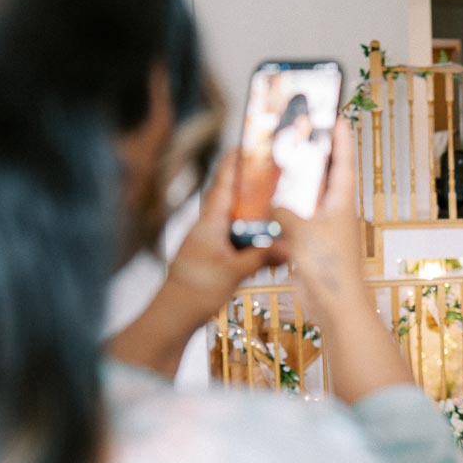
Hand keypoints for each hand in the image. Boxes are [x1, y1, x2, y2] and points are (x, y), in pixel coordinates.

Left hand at [108, 151, 280, 376]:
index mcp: (209, 222)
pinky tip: (265, 243)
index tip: (247, 146)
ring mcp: (207, 243)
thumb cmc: (196, 290)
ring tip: (276, 206)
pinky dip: (250, 236)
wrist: (172, 316)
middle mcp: (206, 227)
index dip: (234, 163)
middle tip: (273, 175)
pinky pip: (233, 239)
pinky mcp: (210, 259)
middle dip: (250, 186)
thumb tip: (290, 248)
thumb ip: (262, 257)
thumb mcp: (233, 272)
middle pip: (230, 199)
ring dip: (252, 213)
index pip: (223, 184)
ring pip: (233, 220)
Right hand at [272, 119, 412, 401]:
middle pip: (326, 177)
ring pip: (310, 199)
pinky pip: (298, 221)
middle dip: (317, 156)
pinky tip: (270, 205)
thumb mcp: (302, 231)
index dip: (341, 139)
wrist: (335, 306)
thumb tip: (274, 205)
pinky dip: (286, 212)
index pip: (343, 162)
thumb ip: (286, 212)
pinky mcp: (313, 247)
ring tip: (281, 164)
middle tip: (302, 133)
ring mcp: (325, 229)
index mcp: (342, 202)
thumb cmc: (328, 267)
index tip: (337, 116)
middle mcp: (336, 212)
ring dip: (298, 185)